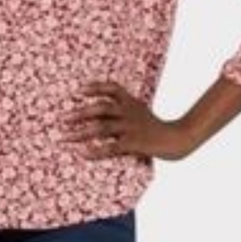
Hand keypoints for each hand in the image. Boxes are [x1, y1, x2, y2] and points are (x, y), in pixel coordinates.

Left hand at [58, 79, 193, 160]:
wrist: (178, 139)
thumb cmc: (156, 128)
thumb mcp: (141, 112)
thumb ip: (125, 110)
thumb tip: (101, 112)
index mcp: (131, 102)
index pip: (112, 88)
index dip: (94, 87)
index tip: (78, 91)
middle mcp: (129, 111)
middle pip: (100, 108)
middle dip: (79, 113)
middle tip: (62, 119)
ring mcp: (132, 127)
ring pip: (102, 127)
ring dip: (81, 132)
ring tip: (65, 137)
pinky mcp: (135, 143)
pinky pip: (111, 146)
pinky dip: (95, 150)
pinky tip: (82, 153)